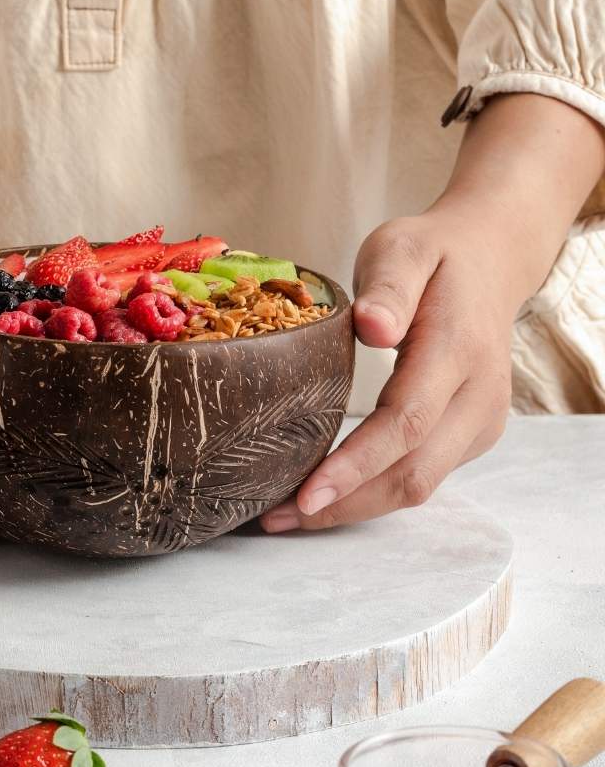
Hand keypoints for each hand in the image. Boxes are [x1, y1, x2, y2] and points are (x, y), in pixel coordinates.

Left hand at [262, 211, 512, 531]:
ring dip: (355, 508)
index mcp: (458, 350)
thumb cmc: (433, 255)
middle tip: (276, 518)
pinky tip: (327, 495)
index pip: (405, 422)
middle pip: (413, 472)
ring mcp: (481, 422)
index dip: (355, 465)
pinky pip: (422, 475)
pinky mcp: (472, 435)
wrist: (489, 262)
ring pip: (419, 485)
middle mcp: (480, 397)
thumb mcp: (404, 248)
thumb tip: (373, 327)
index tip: (305, 495)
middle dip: (345, 504)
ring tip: (289, 517)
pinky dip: (373, 493)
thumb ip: (389, 287)